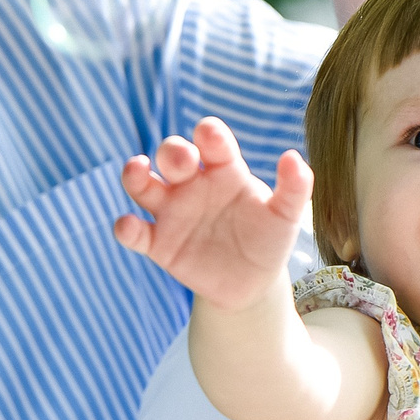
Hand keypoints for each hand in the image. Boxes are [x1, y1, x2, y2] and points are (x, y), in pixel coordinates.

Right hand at [112, 116, 313, 312]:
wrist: (253, 284)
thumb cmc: (268, 240)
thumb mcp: (286, 216)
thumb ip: (294, 187)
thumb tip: (293, 157)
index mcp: (224, 170)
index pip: (211, 141)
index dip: (208, 134)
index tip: (210, 138)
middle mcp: (193, 185)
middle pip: (172, 155)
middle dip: (172, 151)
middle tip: (184, 162)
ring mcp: (173, 213)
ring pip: (143, 184)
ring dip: (134, 174)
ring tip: (137, 170)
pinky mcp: (159, 243)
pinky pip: (134, 232)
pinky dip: (125, 227)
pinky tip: (129, 226)